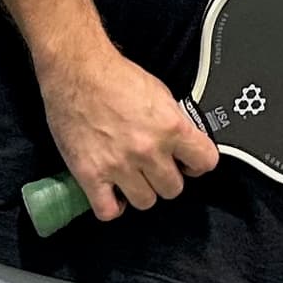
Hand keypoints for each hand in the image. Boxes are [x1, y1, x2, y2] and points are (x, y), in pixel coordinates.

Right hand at [33, 35, 214, 224]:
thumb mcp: (160, 93)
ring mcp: (119, 166)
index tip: (189, 163)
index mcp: (171, 127)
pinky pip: (108, 211)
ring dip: (141, 191)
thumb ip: (174, 122)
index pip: (205, 162)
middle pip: (174, 189)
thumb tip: (184, 144)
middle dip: (166, 177)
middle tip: (155, 167)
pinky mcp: (90, 175)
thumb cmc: (115, 76)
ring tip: (132, 177)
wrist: (77, 71)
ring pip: (146, 202)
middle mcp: (148, 150)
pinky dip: (112, 207)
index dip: (197, 163)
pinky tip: (112, 193)